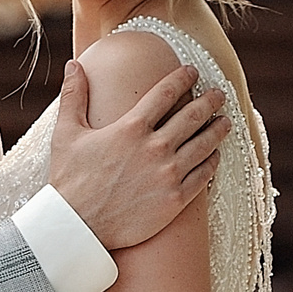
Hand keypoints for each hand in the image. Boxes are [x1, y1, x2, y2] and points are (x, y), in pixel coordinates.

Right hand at [46, 60, 226, 249]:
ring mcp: (168, 174)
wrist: (77, 227)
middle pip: (193, 115)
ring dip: (218, 129)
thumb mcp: (66, 133)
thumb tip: (73, 64)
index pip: (166, 93)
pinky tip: (215, 155)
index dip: (182, 78)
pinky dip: (212, 161)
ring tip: (226, 121)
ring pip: (204, 144)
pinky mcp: (175, 200)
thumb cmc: (69, 180)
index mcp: (131, 127)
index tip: (192, 71)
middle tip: (219, 94)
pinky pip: (203, 175)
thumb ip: (73, 95)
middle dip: (210, 100)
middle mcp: (155, 148)